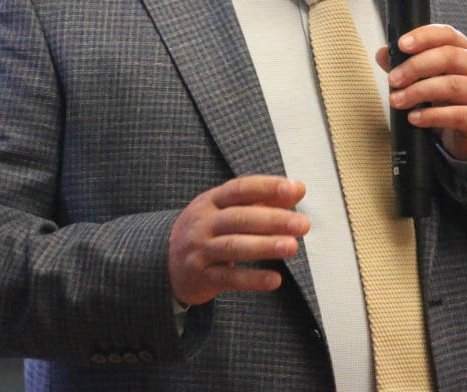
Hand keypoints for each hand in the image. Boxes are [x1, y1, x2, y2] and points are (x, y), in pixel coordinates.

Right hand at [168, 175, 308, 305]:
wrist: (164, 263)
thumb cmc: (207, 231)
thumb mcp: (226, 210)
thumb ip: (262, 200)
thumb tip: (297, 189)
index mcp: (211, 201)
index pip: (240, 189)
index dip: (267, 187)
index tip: (295, 190)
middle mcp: (203, 223)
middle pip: (239, 217)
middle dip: (272, 220)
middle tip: (302, 224)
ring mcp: (200, 250)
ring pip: (233, 246)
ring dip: (264, 246)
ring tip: (292, 247)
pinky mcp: (201, 277)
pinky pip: (228, 278)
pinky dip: (252, 279)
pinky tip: (275, 280)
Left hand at [375, 23, 466, 161]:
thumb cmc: (453, 97)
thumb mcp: (432, 77)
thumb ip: (408, 64)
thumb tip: (383, 54)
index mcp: (466, 51)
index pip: (447, 34)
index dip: (424, 36)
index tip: (401, 44)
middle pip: (449, 57)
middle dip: (416, 66)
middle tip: (393, 79)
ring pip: (451, 86)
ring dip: (418, 92)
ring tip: (397, 100)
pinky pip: (457, 114)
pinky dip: (431, 116)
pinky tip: (414, 118)